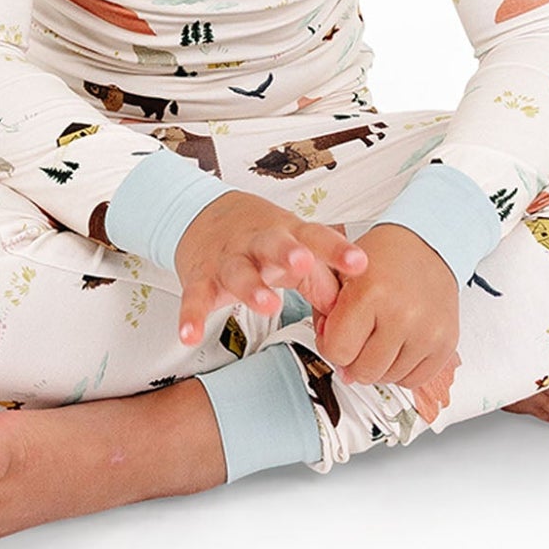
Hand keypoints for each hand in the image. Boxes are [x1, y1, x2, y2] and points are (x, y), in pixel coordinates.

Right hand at [174, 191, 368, 346]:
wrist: (202, 214)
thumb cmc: (260, 238)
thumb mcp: (295, 249)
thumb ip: (322, 280)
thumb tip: (346, 314)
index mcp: (287, 234)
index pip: (316, 238)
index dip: (337, 250)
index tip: (359, 263)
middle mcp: (257, 243)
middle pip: (273, 244)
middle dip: (289, 253)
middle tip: (303, 262)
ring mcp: (227, 260)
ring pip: (238, 271)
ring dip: (252, 287)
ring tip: (268, 305)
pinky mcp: (199, 278)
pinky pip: (194, 298)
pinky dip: (190, 316)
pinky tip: (190, 334)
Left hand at [313, 223, 460, 395]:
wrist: (429, 243)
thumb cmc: (384, 256)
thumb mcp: (341, 272)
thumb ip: (326, 314)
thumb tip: (335, 357)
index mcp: (371, 292)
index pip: (337, 351)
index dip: (330, 345)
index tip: (335, 332)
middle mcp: (403, 314)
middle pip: (362, 371)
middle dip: (352, 358)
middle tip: (357, 336)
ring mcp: (428, 332)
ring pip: (388, 379)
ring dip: (378, 364)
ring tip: (379, 336)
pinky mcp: (446, 343)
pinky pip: (414, 380)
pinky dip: (401, 369)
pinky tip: (397, 346)